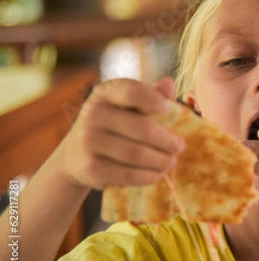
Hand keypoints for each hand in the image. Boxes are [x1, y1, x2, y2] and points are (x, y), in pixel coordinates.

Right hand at [56, 77, 185, 189]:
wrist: (75, 155)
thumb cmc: (112, 125)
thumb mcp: (126, 106)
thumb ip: (150, 95)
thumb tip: (169, 84)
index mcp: (105, 94)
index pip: (132, 91)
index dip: (153, 100)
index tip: (167, 109)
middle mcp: (93, 114)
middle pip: (142, 129)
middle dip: (167, 141)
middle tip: (179, 147)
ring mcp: (88, 141)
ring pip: (137, 154)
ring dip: (160, 161)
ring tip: (171, 162)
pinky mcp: (90, 167)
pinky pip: (126, 174)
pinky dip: (147, 176)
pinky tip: (157, 175)